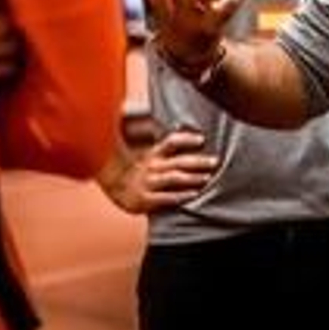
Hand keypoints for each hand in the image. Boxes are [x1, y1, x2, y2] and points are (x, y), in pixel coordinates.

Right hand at [100, 130, 219, 214]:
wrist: (114, 190)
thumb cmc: (138, 171)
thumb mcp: (148, 155)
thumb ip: (164, 147)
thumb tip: (184, 129)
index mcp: (153, 154)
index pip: (171, 142)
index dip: (186, 139)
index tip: (201, 139)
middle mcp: (151, 167)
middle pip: (178, 162)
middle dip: (198, 161)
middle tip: (214, 161)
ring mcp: (148, 183)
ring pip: (174, 178)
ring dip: (192, 177)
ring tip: (207, 177)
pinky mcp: (145, 200)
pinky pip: (166, 197)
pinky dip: (181, 196)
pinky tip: (194, 194)